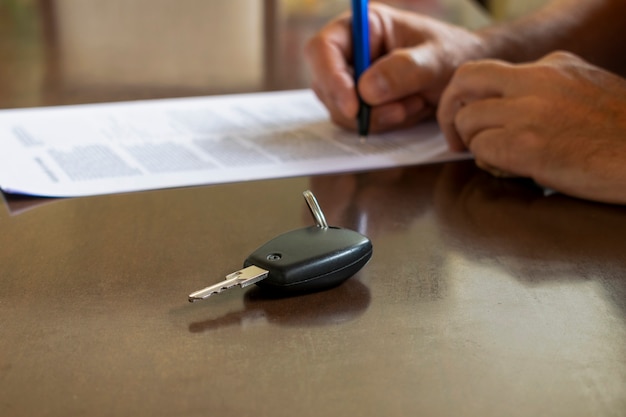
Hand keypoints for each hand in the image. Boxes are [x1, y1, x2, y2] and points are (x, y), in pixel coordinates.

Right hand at [305, 3, 484, 132]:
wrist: (465, 74)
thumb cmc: (453, 54)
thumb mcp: (437, 58)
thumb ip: (405, 70)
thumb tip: (366, 90)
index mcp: (362, 27)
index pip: (323, 49)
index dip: (331, 78)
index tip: (353, 107)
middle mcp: (350, 53)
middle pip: (327, 86)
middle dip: (362, 107)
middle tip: (401, 110)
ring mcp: (352, 81)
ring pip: (342, 110)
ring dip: (379, 117)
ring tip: (416, 103)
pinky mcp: (360, 104)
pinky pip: (358, 124)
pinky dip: (385, 124)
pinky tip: (410, 109)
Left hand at [438, 51, 625, 204]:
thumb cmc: (623, 135)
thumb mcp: (586, 91)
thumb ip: (547, 92)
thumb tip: (509, 111)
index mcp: (553, 65)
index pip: (491, 73)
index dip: (474, 98)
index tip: (473, 118)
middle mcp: (536, 81)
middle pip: (465, 79)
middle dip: (449, 108)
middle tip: (454, 136)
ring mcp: (529, 111)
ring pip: (468, 119)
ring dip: (472, 143)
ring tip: (496, 158)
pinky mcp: (525, 145)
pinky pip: (481, 149)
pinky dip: (487, 162)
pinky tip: (512, 170)